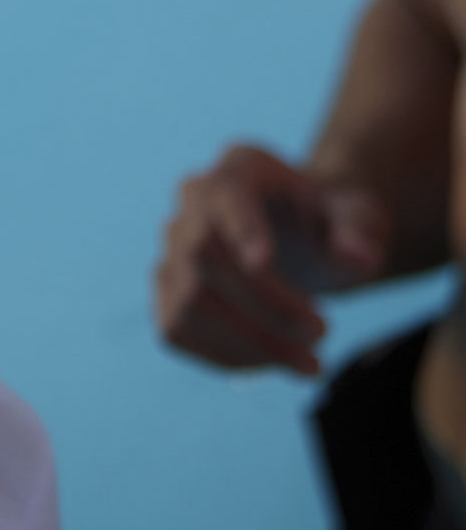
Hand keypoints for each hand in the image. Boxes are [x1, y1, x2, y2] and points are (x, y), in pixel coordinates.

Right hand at [155, 144, 390, 376]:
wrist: (305, 240)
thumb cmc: (330, 222)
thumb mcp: (357, 215)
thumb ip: (358, 229)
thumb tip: (360, 257)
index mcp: (241, 166)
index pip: (224, 191)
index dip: (237, 225)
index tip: (263, 263)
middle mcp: (194, 199)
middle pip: (203, 251)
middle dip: (264, 304)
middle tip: (322, 334)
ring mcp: (174, 246)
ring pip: (188, 300)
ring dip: (250, 343)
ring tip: (308, 363)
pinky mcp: (168, 290)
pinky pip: (177, 329)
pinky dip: (227, 356)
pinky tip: (273, 363)